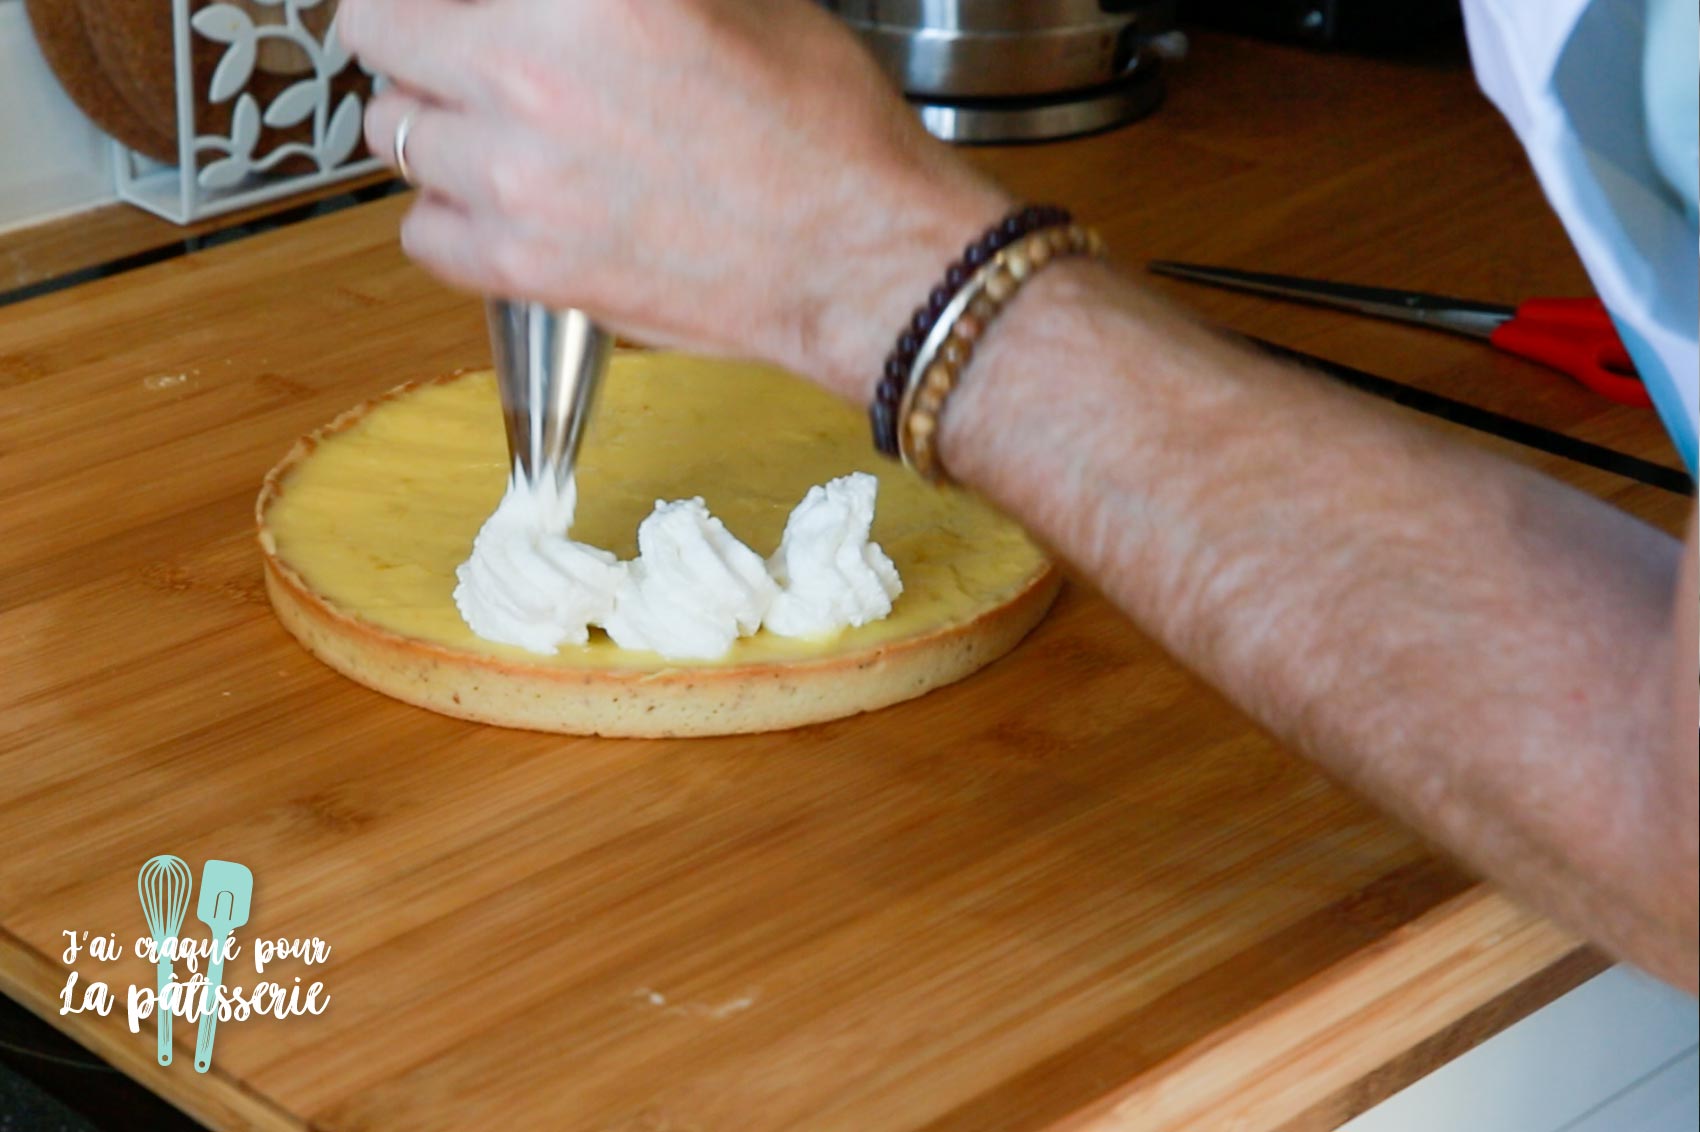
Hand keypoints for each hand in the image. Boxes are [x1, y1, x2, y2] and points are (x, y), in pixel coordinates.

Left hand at [338, 0, 1010, 399]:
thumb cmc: (822, 130)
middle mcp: (527, 74)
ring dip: (435, 125)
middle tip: (461, 53)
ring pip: (391, 131)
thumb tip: (564, 13)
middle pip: (379, 30)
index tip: (472, 11)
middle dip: (416, 34)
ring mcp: (514, 177)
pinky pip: (420, 232)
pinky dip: (449, 217)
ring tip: (498, 138)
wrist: (859, 259)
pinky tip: (504, 209)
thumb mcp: (733, 1)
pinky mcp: (523, 266)